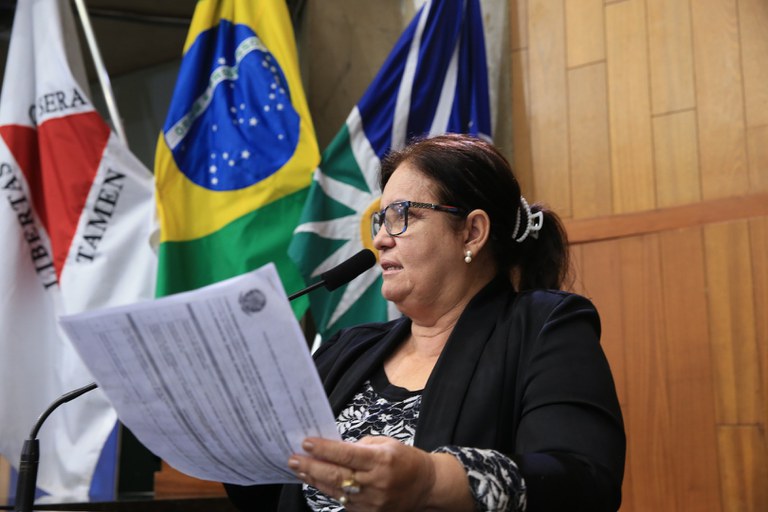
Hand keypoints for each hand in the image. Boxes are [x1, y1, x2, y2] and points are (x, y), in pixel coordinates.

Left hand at [288, 435, 436, 510]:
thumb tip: (332, 449)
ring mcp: (372, 501)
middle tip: (293, 459)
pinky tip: (316, 481)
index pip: (347, 455)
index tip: (306, 443)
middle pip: (337, 475)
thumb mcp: (387, 444)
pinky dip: (327, 490)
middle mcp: (376, 482)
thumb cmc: (406, 460)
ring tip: (299, 469)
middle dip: (312, 466)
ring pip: (336, 490)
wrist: (427, 487)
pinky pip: (343, 501)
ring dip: (315, 479)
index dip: (324, 449)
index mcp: (382, 460)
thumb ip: (360, 447)